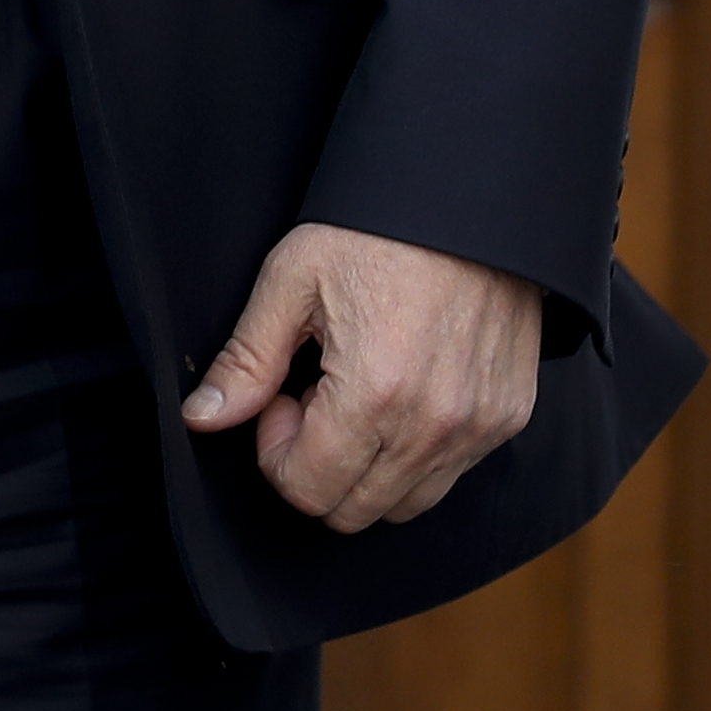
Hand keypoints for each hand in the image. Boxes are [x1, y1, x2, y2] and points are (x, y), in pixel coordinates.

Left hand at [184, 223, 541, 531]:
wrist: (466, 200)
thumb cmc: (372, 233)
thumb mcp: (290, 282)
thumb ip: (245, 361)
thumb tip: (201, 419)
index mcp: (375, 394)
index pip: (310, 490)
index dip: (276, 452)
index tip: (279, 397)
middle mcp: (436, 426)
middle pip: (354, 511)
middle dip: (315, 467)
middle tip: (309, 398)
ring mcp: (480, 428)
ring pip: (405, 504)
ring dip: (364, 469)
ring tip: (352, 394)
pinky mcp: (508, 419)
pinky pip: (450, 475)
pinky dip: (412, 456)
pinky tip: (396, 393)